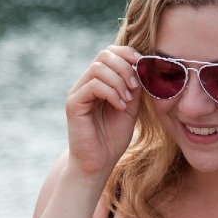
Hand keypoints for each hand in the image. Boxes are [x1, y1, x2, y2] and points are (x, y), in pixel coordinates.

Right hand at [64, 45, 141, 176]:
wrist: (98, 164)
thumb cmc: (112, 138)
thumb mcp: (130, 108)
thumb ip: (134, 87)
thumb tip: (142, 67)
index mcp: (99, 82)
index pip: (109, 53)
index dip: (127, 53)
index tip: (143, 64)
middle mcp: (85, 83)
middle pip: (103, 55)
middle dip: (125, 66)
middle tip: (136, 86)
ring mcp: (77, 92)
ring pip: (98, 68)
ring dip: (119, 81)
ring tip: (128, 100)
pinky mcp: (73, 104)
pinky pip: (93, 86)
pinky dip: (112, 93)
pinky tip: (120, 106)